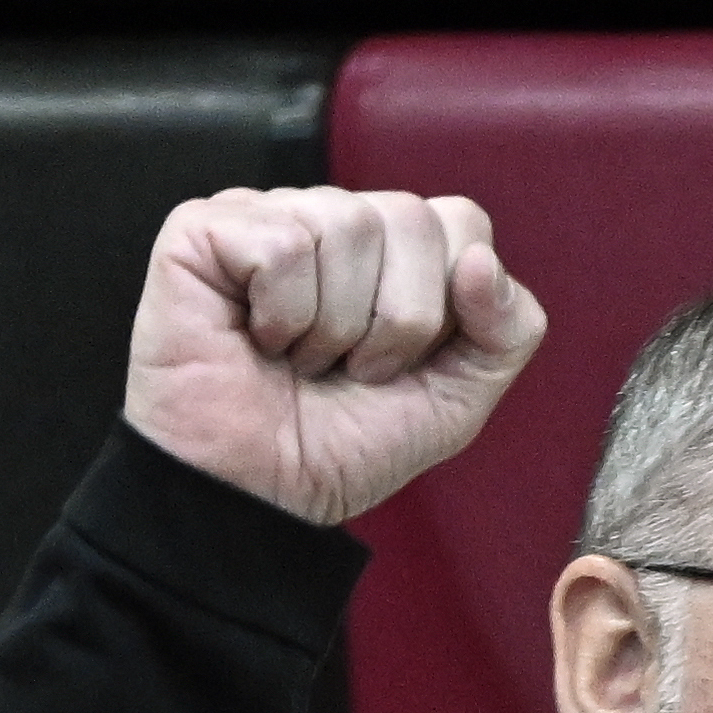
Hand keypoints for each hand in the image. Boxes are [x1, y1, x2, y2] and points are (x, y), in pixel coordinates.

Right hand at [124, 186, 548, 527]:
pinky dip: (282, 313)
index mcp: (393, 250)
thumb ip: (507, 330)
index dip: (446, 306)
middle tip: (349, 369)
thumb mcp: (457, 399)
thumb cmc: (341, 447)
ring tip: (301, 359)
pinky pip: (283, 243)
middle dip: (396, 322)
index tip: (404, 363)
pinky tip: (258, 339)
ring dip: (335, 325)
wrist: (260, 497)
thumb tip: (481, 258)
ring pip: (349, 224)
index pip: (462, 222)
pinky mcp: (205, 229)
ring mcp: (269, 215)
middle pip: (413, 218)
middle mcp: (334, 219)